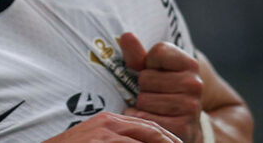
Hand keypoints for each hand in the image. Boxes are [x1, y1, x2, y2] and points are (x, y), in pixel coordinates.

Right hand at [44, 112, 181, 141]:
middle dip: (171, 142)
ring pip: (148, 140)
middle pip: (152, 131)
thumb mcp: (91, 140)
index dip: (166, 138)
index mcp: (106, 121)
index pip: (146, 126)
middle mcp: (108, 123)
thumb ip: (110, 139)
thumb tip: (133, 140)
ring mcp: (105, 134)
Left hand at [120, 33, 203, 142]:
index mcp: (189, 64)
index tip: (156, 71)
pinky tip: (153, 118)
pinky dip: (141, 119)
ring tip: (154, 106)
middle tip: (154, 93)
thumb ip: (137, 54)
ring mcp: (191, 107)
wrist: (187, 121)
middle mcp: (194, 84)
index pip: (158, 52)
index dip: (148, 63)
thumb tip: (126, 36)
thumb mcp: (153, 68)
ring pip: (144, 100)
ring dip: (141, 105)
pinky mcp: (183, 128)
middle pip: (145, 78)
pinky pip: (146, 119)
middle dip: (143, 87)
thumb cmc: (165, 89)